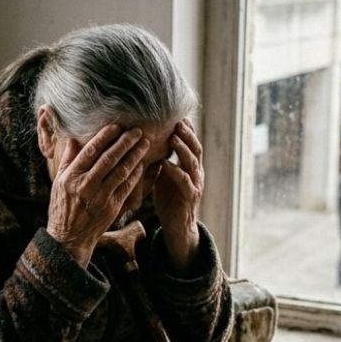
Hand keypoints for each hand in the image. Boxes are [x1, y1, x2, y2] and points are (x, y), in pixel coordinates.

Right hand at [46, 125, 149, 265]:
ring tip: (144, 143)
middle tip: (137, 130)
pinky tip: (142, 163)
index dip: (105, 137)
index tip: (116, 126)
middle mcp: (86, 186)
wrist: (69, 237)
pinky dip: (136, 174)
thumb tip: (74, 137)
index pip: (91, 151)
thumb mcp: (59, 181)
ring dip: (135, 155)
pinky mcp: (112, 207)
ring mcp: (100, 197)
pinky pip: (127, 186)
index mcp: (72, 177)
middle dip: (125, 143)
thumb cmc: (62, 206)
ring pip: (121, 171)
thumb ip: (68, 159)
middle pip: (109, 159)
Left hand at [153, 121, 202, 272]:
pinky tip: (166, 164)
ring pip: (193, 163)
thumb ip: (160, 160)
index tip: (176, 114)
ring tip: (174, 137)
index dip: (186, 129)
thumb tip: (145, 143)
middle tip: (177, 120)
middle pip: (195, 148)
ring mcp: (195, 185)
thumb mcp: (164, 177)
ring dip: (183, 149)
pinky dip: (175, 171)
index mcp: (190, 166)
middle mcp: (196, 173)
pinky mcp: (189, 198)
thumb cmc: (169, 200)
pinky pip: (184, 182)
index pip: (191, 143)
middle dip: (187, 134)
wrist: (177, 227)